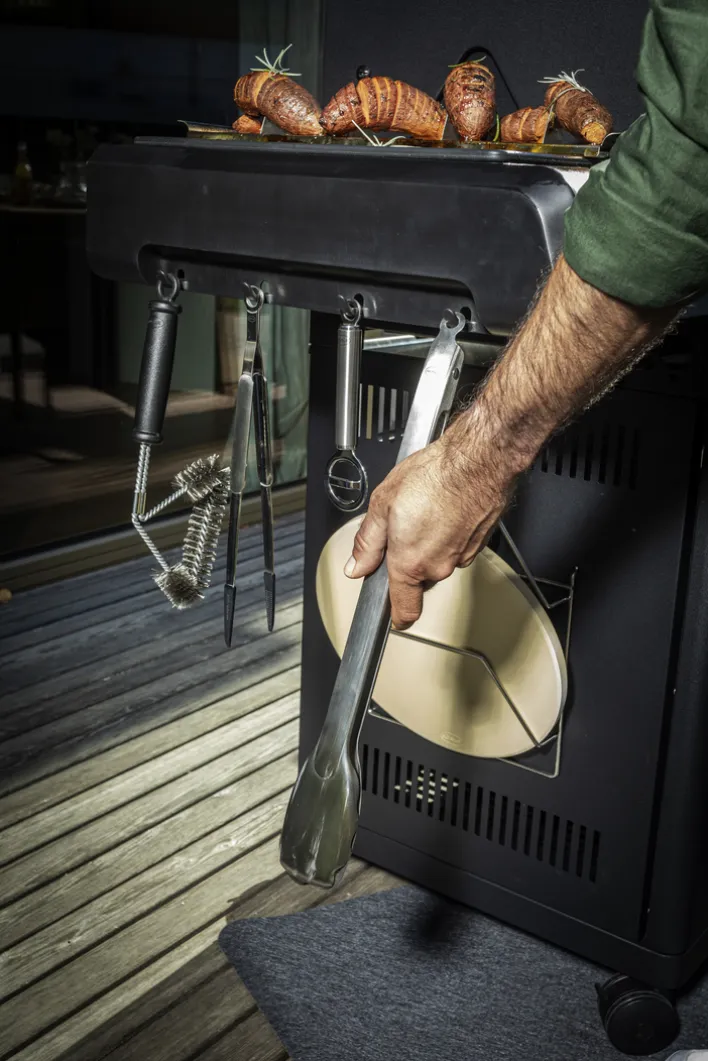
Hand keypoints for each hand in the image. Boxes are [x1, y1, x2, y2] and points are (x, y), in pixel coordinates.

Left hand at [344, 424, 514, 629]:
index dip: (395, 616)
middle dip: (408, 560)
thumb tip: (357, 565)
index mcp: (410, 563)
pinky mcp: (479, 542)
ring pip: (439, 560)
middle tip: (401, 529)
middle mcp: (438, 566)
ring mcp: (462, 555)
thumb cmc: (435, 476)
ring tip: (425, 510)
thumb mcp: (382, 504)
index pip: (404, 610)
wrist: (478, 459)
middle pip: (419, 579)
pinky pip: (457, 546)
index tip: (391, 614)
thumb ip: (367, 542)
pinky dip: (449, 533)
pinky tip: (444, 508)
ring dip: (430, 543)